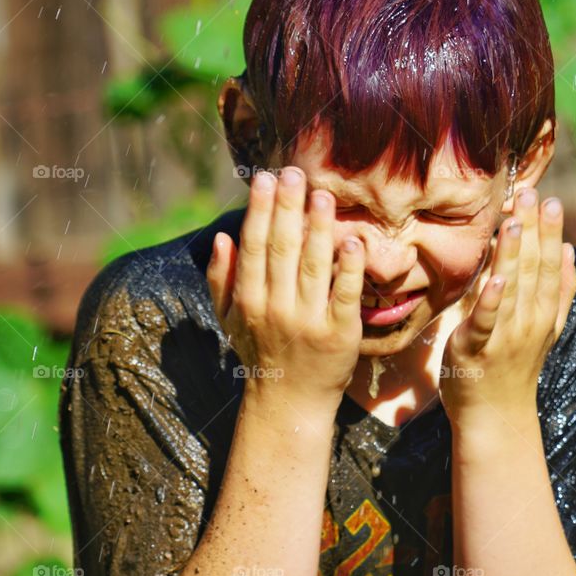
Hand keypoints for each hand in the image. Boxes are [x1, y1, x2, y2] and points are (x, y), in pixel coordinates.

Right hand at [207, 168, 364, 407]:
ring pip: (314, 267)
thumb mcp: (230, 319)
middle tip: (294, 173)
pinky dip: (349, 269)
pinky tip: (353, 241)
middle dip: (287, 208)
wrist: (289, 402)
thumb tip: (222, 238)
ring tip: (322, 196)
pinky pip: (344, 296)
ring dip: (318, 229)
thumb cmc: (260, 351)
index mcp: (249, 301)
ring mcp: (309, 322)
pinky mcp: (340, 335)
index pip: (253, 247)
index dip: (259, 211)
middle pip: (282, 250)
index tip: (264, 179)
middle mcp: (277, 309)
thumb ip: (222, 278)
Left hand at [439, 189, 575, 421]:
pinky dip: (492, 300)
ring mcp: (504, 335)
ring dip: (514, 255)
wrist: (495, 415)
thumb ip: (561, 291)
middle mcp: (530, 321)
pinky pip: (485, 321)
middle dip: (532, 231)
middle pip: (534, 269)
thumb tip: (570, 251)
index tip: (550, 201)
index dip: (550, 233)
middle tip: (530, 194)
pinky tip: (495, 278)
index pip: (551, 265)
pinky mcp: (475, 348)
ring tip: (514, 222)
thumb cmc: (514, 367)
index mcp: (545, 313)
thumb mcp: (546, 328)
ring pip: (512, 288)